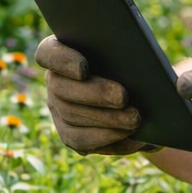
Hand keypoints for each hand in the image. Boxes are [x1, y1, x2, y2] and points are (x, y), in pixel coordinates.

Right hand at [33, 35, 151, 154]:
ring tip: (135, 120)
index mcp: (62, 52)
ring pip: (71, 117)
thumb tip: (144, 66)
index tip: (84, 69)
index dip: (62, 60)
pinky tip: (133, 139)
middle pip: (61, 88)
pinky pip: (82, 141)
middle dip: (95, 94)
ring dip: (106, 119)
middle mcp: (54, 81)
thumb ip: (130, 51)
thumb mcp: (133, 54)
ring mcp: (57, 110)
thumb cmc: (134, 64)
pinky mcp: (70, 134)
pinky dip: (109, 140)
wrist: (142, 94)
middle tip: (124, 97)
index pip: (48, 52)